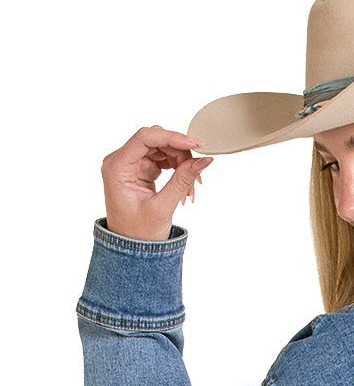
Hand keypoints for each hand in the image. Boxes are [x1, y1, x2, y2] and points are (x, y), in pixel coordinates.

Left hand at [101, 126, 213, 241]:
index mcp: (117, 167)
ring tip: (191, 189)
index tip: (196, 144)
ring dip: (182, 164)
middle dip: (180, 154)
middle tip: (197, 174)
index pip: (146, 138)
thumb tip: (204, 160)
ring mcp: (131, 164)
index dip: (172, 137)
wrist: (132, 248)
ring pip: (162, 148)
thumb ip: (183, 180)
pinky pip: (163, 159)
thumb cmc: (138, 233)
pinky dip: (178, 169)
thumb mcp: (163, 207)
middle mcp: (121, 161)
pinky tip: (185, 188)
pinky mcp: (141, 169)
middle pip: (156, 141)